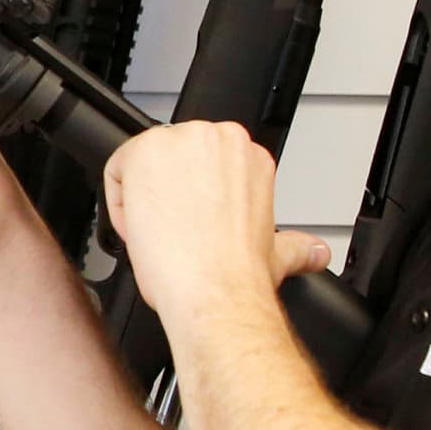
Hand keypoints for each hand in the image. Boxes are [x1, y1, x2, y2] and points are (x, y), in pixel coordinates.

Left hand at [101, 122, 330, 329]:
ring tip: (164, 233)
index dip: (190, 200)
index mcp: (250, 156)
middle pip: (167, 160)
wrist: (214, 290)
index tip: (194, 223)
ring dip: (144, 200)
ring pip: (141, 166)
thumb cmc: (235, 274)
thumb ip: (297, 245)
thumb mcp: (277, 252)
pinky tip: (146, 229)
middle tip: (176, 231)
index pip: (197, 164)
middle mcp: (217, 139)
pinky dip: (121, 205)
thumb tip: (315, 252)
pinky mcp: (144, 151)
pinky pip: (116, 172)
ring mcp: (181, 140)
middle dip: (164, 196)